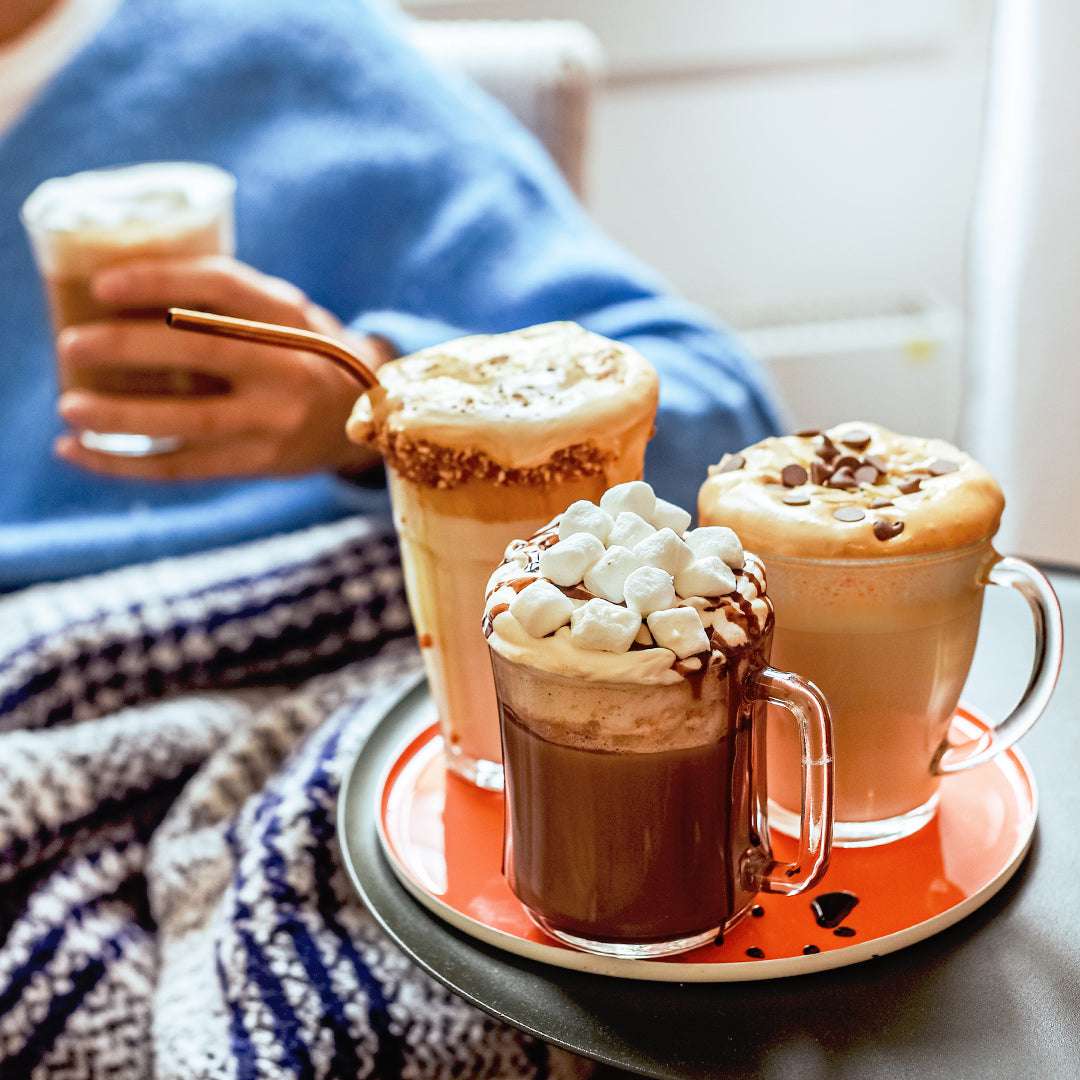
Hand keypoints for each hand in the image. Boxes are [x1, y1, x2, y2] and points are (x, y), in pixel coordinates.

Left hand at [55, 256, 392, 479]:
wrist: (366, 413)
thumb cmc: (298, 351)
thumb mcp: (282, 313)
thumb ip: (227, 303)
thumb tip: (117, 299)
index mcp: (291, 316)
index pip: (224, 287)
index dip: (161, 281)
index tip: (102, 286)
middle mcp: (290, 367)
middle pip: (204, 353)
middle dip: (130, 348)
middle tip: (71, 345)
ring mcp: (278, 420)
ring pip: (191, 421)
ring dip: (122, 418)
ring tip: (70, 409)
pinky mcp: (262, 462)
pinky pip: (186, 468)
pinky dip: (126, 464)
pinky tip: (80, 453)